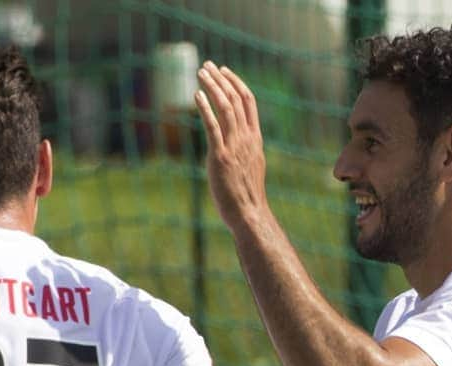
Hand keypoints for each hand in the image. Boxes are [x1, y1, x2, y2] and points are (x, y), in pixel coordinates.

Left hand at [194, 61, 269, 230]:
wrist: (249, 214)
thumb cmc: (246, 196)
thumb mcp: (249, 167)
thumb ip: (244, 152)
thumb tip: (236, 148)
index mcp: (255, 138)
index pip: (248, 101)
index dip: (236, 83)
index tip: (224, 71)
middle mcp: (246, 138)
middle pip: (235, 99)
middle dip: (221, 79)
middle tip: (208, 65)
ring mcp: (234, 146)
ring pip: (225, 107)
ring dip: (212, 87)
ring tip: (200, 73)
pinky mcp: (221, 157)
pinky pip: (213, 127)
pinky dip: (205, 108)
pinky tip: (197, 95)